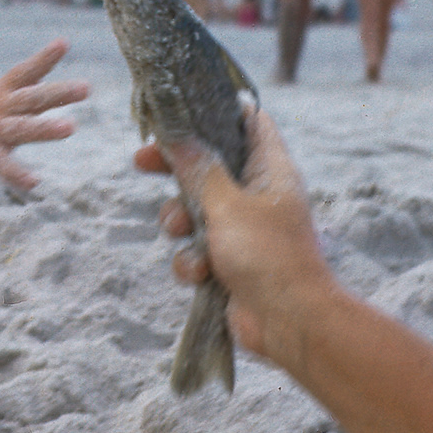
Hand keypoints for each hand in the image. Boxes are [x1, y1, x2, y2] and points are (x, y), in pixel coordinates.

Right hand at [0, 39, 87, 191]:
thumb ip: (17, 99)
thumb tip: (42, 92)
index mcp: (0, 94)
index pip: (26, 72)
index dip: (45, 57)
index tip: (64, 42)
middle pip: (34, 98)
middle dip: (60, 93)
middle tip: (87, 88)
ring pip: (22, 129)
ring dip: (45, 128)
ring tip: (71, 127)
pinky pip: (2, 166)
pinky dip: (18, 175)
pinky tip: (35, 183)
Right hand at [132, 108, 326, 361]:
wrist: (289, 323)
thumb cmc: (268, 256)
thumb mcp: (228, 206)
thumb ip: (200, 170)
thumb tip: (178, 136)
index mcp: (270, 170)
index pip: (250, 122)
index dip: (217, 110)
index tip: (181, 108)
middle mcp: (257, 195)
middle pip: (209, 165)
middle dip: (175, 169)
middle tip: (143, 162)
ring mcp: (243, 230)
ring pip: (193, 210)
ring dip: (179, 222)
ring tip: (182, 233)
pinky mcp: (228, 262)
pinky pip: (195, 250)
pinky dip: (192, 261)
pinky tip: (200, 274)